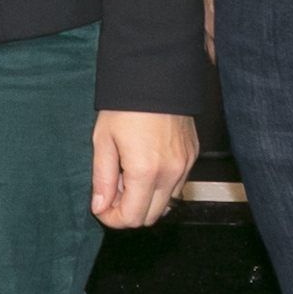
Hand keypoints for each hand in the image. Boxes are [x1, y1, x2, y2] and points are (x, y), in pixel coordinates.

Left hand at [92, 109, 197, 227]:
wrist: (155, 75)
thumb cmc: (125, 104)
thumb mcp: (103, 140)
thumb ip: (103, 178)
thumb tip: (100, 207)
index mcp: (145, 171)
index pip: (132, 218)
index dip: (113, 218)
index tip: (101, 206)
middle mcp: (170, 173)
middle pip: (150, 217)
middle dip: (129, 211)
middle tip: (113, 190)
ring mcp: (185, 165)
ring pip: (166, 203)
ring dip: (146, 199)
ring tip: (128, 175)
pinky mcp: (192, 156)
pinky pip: (178, 185)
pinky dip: (161, 185)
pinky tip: (146, 165)